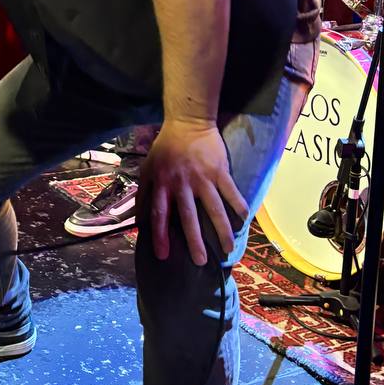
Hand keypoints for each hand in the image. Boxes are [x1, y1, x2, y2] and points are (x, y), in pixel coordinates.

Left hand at [137, 120, 247, 266]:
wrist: (188, 122)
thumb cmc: (165, 148)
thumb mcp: (148, 169)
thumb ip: (144, 195)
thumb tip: (139, 222)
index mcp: (162, 184)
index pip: (159, 214)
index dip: (159, 235)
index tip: (163, 255)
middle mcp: (182, 183)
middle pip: (188, 217)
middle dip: (194, 241)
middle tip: (200, 262)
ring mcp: (202, 177)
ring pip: (214, 209)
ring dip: (222, 230)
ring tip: (227, 249)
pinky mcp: (219, 170)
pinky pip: (231, 192)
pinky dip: (239, 206)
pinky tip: (244, 221)